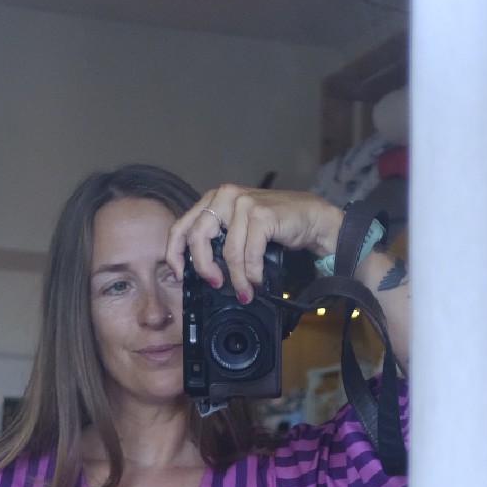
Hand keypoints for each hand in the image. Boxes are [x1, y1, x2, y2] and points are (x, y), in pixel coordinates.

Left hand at [165, 186, 342, 302]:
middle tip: (215, 283)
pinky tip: (257, 281)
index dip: (175, 253)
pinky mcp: (261, 214)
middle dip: (203, 267)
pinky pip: (249, 254)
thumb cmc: (275, 226)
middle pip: (198, 237)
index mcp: (214, 199)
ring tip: (245, 291)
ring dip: (237, 278)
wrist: (311, 218)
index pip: (182, 225)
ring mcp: (243, 203)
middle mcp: (225, 196)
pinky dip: (252, 273)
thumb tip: (200, 270)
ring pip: (228, 251)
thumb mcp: (239, 229)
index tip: (179, 274)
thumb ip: (218, 239)